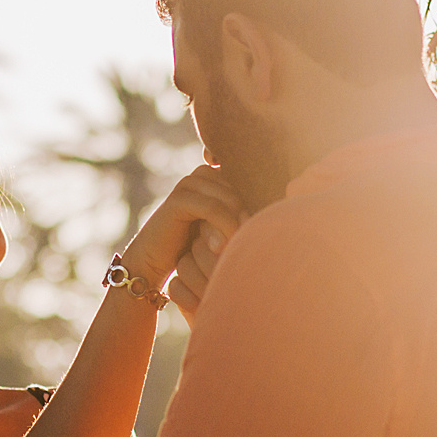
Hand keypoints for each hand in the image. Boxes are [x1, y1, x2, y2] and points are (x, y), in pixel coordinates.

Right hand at [122, 167, 243, 301]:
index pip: (249, 186)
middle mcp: (203, 175)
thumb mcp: (221, 231)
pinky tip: (221, 248)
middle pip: (241, 192)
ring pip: (229, 200)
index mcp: (215, 178)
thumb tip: (283, 214)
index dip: (255, 209)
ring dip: (236, 226)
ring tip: (235, 249)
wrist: (152, 262)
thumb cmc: (191, 250)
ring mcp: (189, 184)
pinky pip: (211, 208)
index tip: (256, 235)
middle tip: (249, 245)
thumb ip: (243, 218)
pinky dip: (223, 228)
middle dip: (247, 219)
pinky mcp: (179, 198)